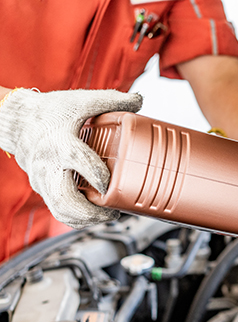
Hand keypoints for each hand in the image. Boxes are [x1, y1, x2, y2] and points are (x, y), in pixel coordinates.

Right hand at [0, 88, 142, 228]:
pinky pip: (58, 211)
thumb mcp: (80, 101)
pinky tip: (92, 216)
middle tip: (112, 212)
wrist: (15, 120)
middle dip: (91, 212)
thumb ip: (111, 101)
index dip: (97, 175)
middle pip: (66, 199)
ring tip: (106, 216)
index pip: (79, 161)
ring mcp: (43, 180)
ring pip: (61, 211)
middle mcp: (49, 165)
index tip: (111, 183)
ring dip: (85, 220)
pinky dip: (76, 219)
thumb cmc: (49, 112)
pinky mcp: (42, 189)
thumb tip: (138, 101)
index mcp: (61, 143)